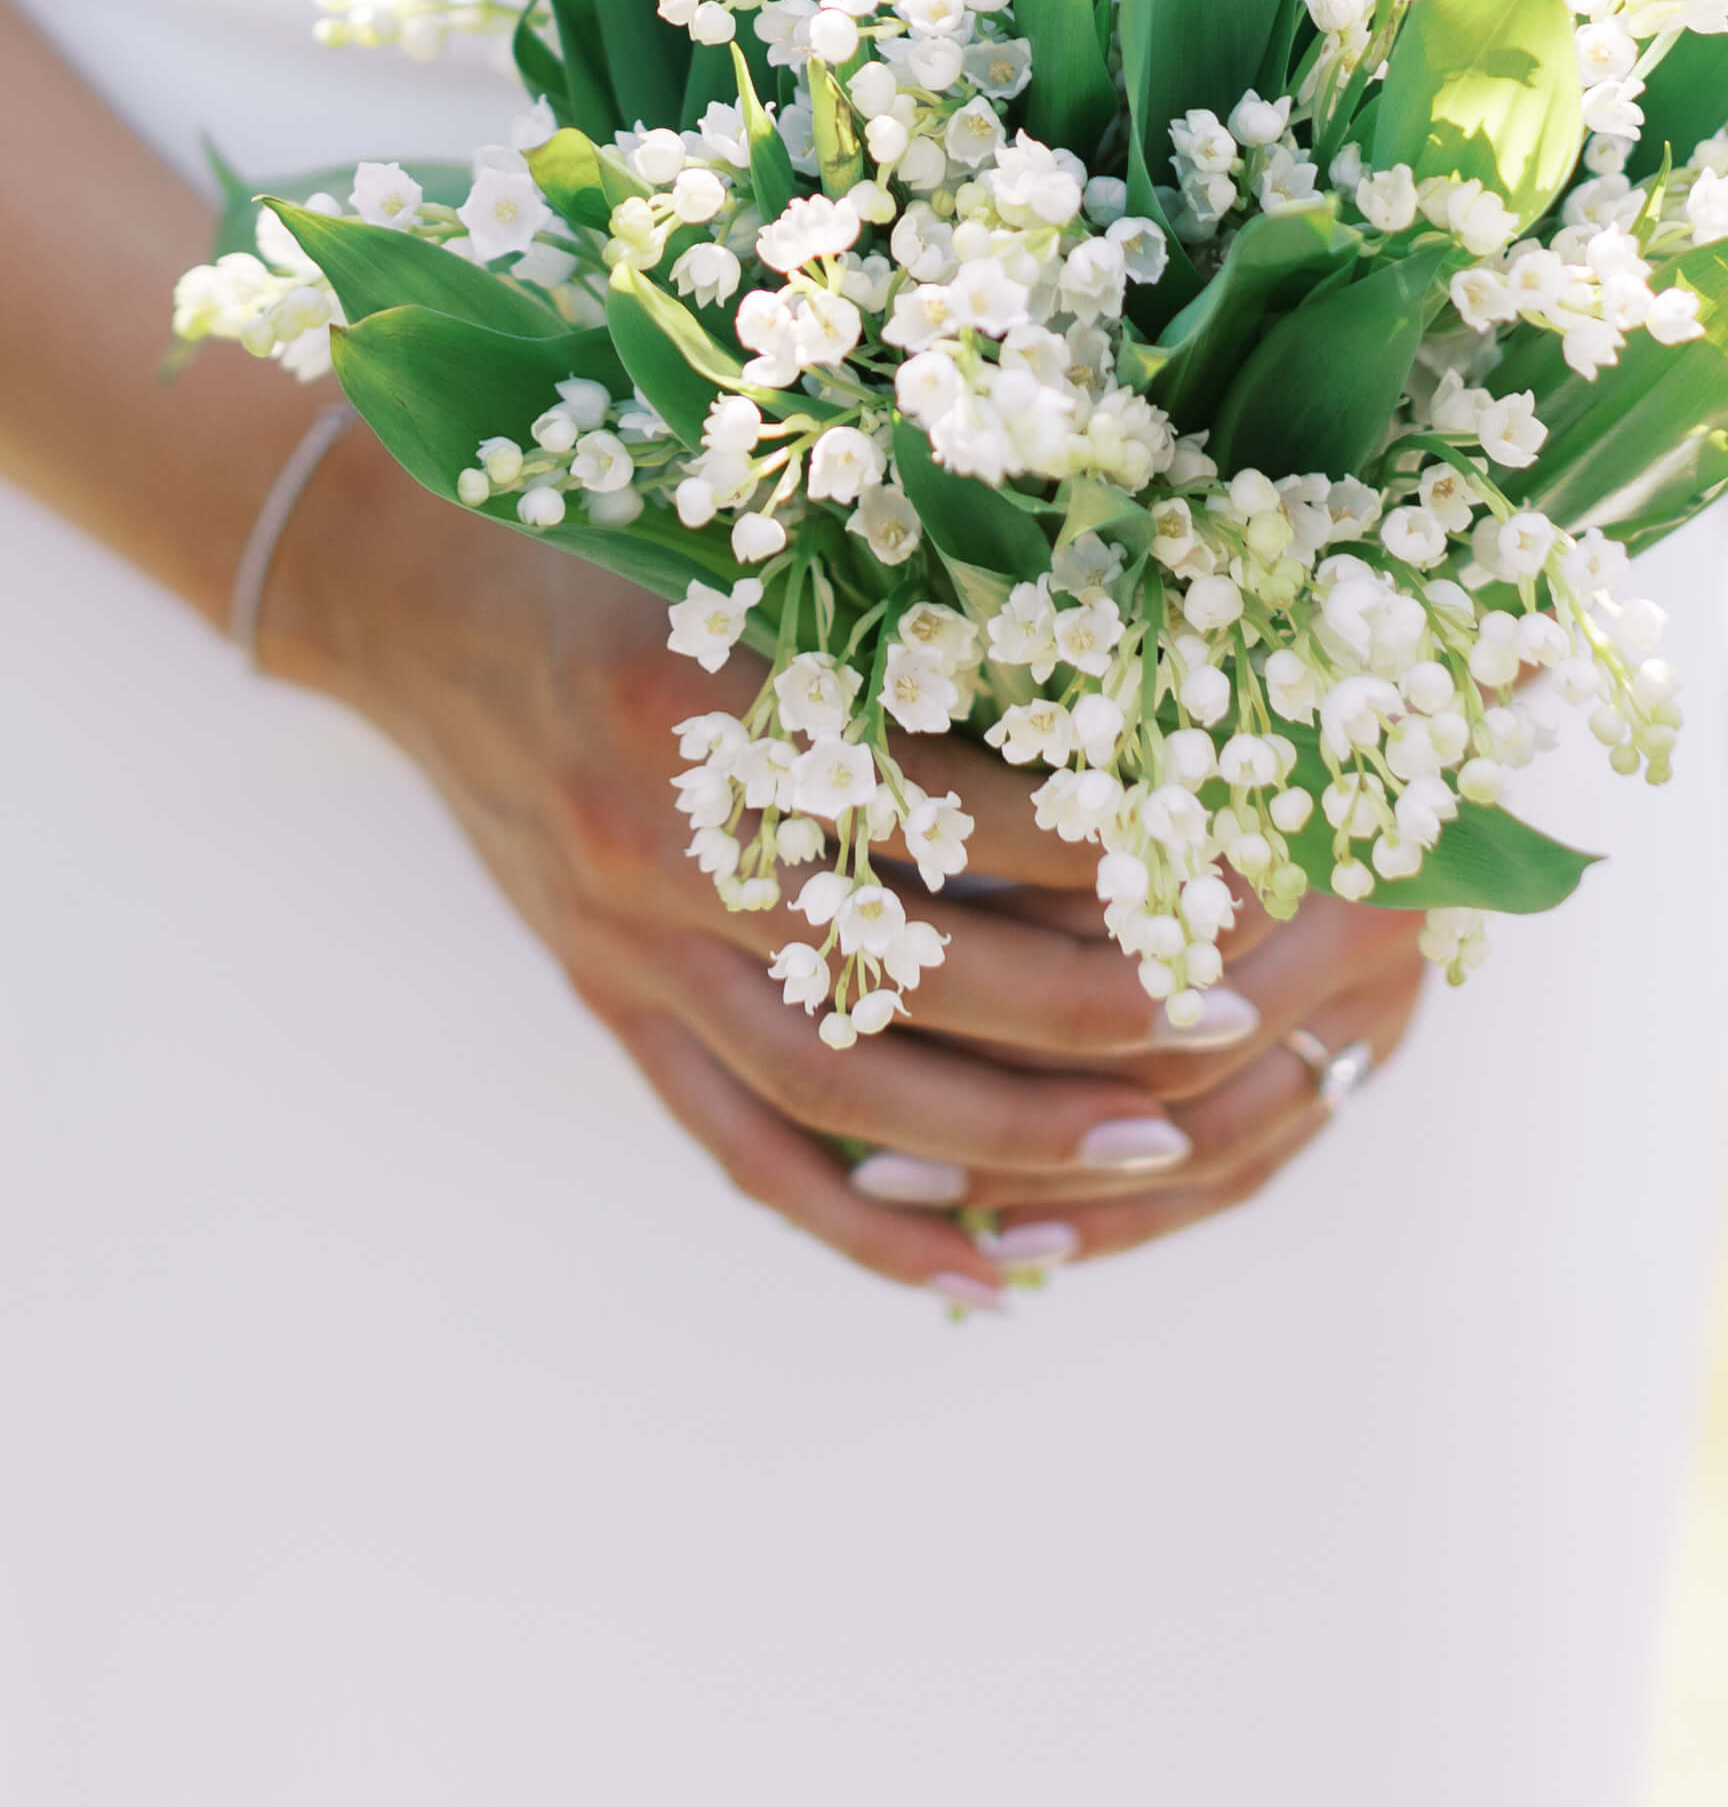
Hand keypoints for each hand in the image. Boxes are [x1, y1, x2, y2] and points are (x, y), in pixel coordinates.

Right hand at [268, 425, 1426, 1298]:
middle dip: (1082, 1006)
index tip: (1222, 849)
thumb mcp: (756, 535)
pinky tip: (985, 1274)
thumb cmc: (619, 533)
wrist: (417, 598)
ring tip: (1154, 1152)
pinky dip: (864, 1225)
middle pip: (902, 963)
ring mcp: (629, 946)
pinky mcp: (613, 1008)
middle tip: (1230, 1021)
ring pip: (837, 1083)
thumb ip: (910, 602)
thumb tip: (1127, 679)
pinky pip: (743, 1149)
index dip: (1093, 836)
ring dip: (1001, 1137)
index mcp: (713, 700)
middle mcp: (665, 840)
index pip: (941, 798)